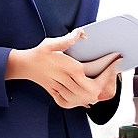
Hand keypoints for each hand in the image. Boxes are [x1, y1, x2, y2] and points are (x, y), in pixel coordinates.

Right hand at [5, 30, 120, 108]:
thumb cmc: (38, 54)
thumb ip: (68, 39)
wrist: (23, 65)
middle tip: (108, 77)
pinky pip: (69, 103)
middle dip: (103, 86)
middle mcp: (67, 81)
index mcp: (70, 69)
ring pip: (82, 100)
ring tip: (99, 85)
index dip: (108, 73)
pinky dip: (78, 102)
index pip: (95, 77)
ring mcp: (60, 90)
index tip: (114, 65)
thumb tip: (80, 33)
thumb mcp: (52, 43)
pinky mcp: (55, 94)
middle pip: (92, 92)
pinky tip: (84, 97)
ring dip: (93, 95)